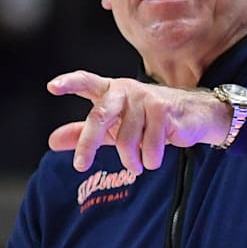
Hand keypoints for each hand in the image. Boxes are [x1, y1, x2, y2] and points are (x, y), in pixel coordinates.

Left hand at [47, 70, 231, 172]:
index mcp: (110, 90)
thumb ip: (84, 132)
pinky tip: (153, 158)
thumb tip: (52, 141)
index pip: (87, 81)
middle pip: (100, 116)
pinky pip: (149, 146)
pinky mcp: (164, 110)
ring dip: (130, 160)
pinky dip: (150, 159)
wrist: (194, 116)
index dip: (69, 83)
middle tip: (80, 166)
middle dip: (88, 143)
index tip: (52, 87)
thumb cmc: (148, 120)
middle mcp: (126, 90)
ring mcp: (146, 98)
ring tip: (136, 165)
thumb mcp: (114, 127)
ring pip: (126, 140)